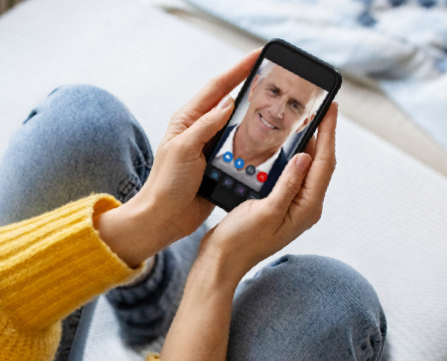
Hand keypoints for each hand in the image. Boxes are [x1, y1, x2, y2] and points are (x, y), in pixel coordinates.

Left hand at [97, 49, 259, 266]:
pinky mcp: (221, 165)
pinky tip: (275, 139)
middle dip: (253, 88)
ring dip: (259, 116)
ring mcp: (212, 147)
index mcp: (188, 120)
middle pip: (232, 102)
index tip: (260, 55)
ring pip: (241, 125)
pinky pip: (243, 148)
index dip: (238, 70)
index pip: (217, 87)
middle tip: (279, 78)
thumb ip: (205, 126)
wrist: (163, 218)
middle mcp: (201, 130)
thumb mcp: (182, 150)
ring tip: (283, 104)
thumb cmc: (166, 184)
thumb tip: (229, 102)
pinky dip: (258, 142)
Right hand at [198, 102, 338, 280]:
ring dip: (308, 143)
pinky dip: (291, 157)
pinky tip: (283, 146)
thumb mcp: (265, 211)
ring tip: (304, 119)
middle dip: (322, 134)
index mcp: (306, 208)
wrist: (221, 262)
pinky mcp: (279, 205)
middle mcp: (304, 206)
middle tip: (319, 107)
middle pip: (320, 163)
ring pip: (306, 168)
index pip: (323, 163)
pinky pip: (292, 175)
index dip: (328, 133)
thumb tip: (305, 156)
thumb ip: (287, 184)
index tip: (330, 108)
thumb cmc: (240, 242)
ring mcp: (292, 206)